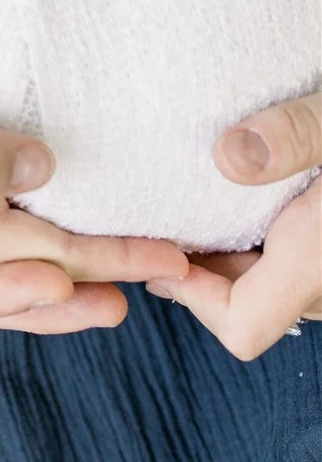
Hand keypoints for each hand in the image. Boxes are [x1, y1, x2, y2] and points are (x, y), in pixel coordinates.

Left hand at [145, 94, 321, 358]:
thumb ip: (300, 134)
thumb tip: (230, 155)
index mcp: (321, 261)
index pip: (242, 327)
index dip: (191, 296)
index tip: (160, 242)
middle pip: (247, 304)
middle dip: (199, 268)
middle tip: (155, 214)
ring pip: (269, 282)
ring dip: (229, 249)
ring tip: (189, 194)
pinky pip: (290, 259)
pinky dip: (259, 236)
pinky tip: (240, 187)